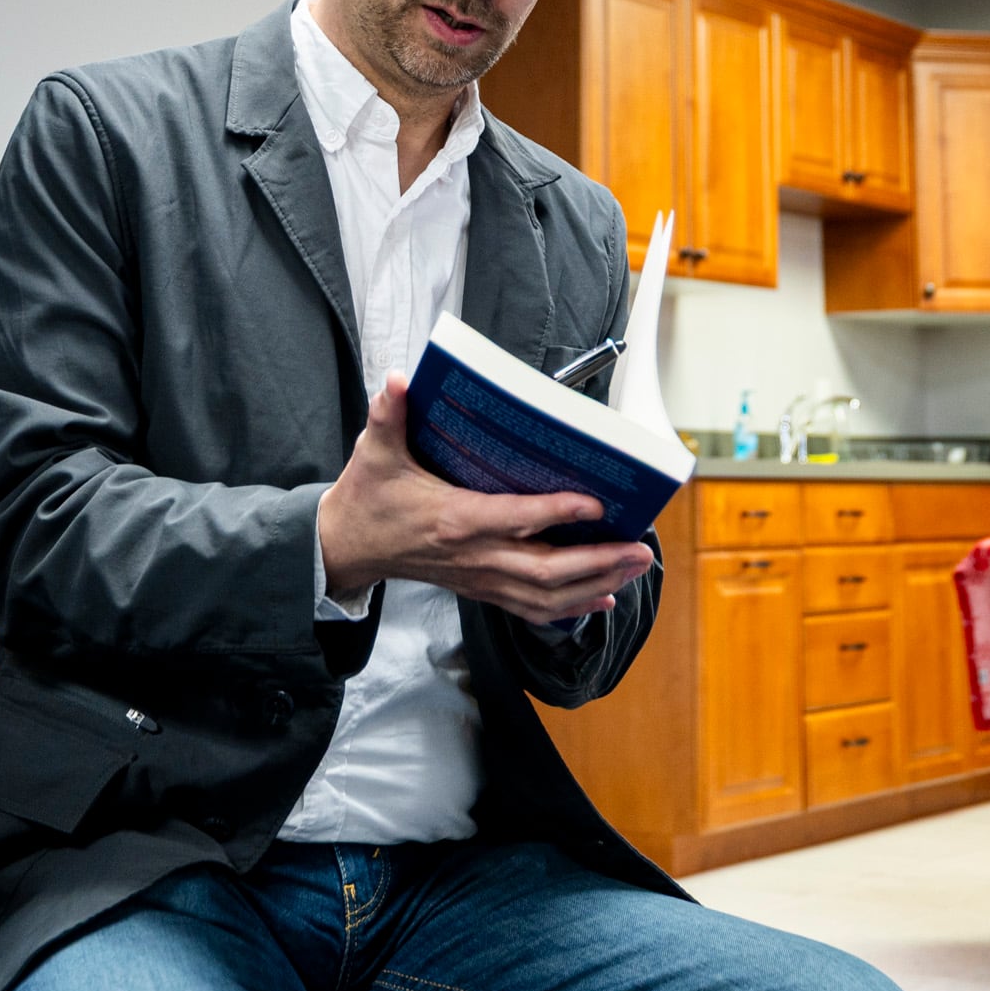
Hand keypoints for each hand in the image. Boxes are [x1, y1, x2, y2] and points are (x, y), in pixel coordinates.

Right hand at [317, 373, 656, 623]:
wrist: (348, 547)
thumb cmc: (370, 498)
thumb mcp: (374, 452)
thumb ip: (389, 415)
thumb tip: (399, 382)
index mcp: (454, 520)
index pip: (513, 520)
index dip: (556, 514)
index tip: (595, 503)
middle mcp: (474, 557)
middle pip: (545, 571)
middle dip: (598, 561)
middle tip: (640, 547)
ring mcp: (480, 579)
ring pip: (546, 595)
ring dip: (596, 584)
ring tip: (635, 566)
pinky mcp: (482, 590)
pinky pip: (533, 608)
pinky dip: (572, 608)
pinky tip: (604, 598)